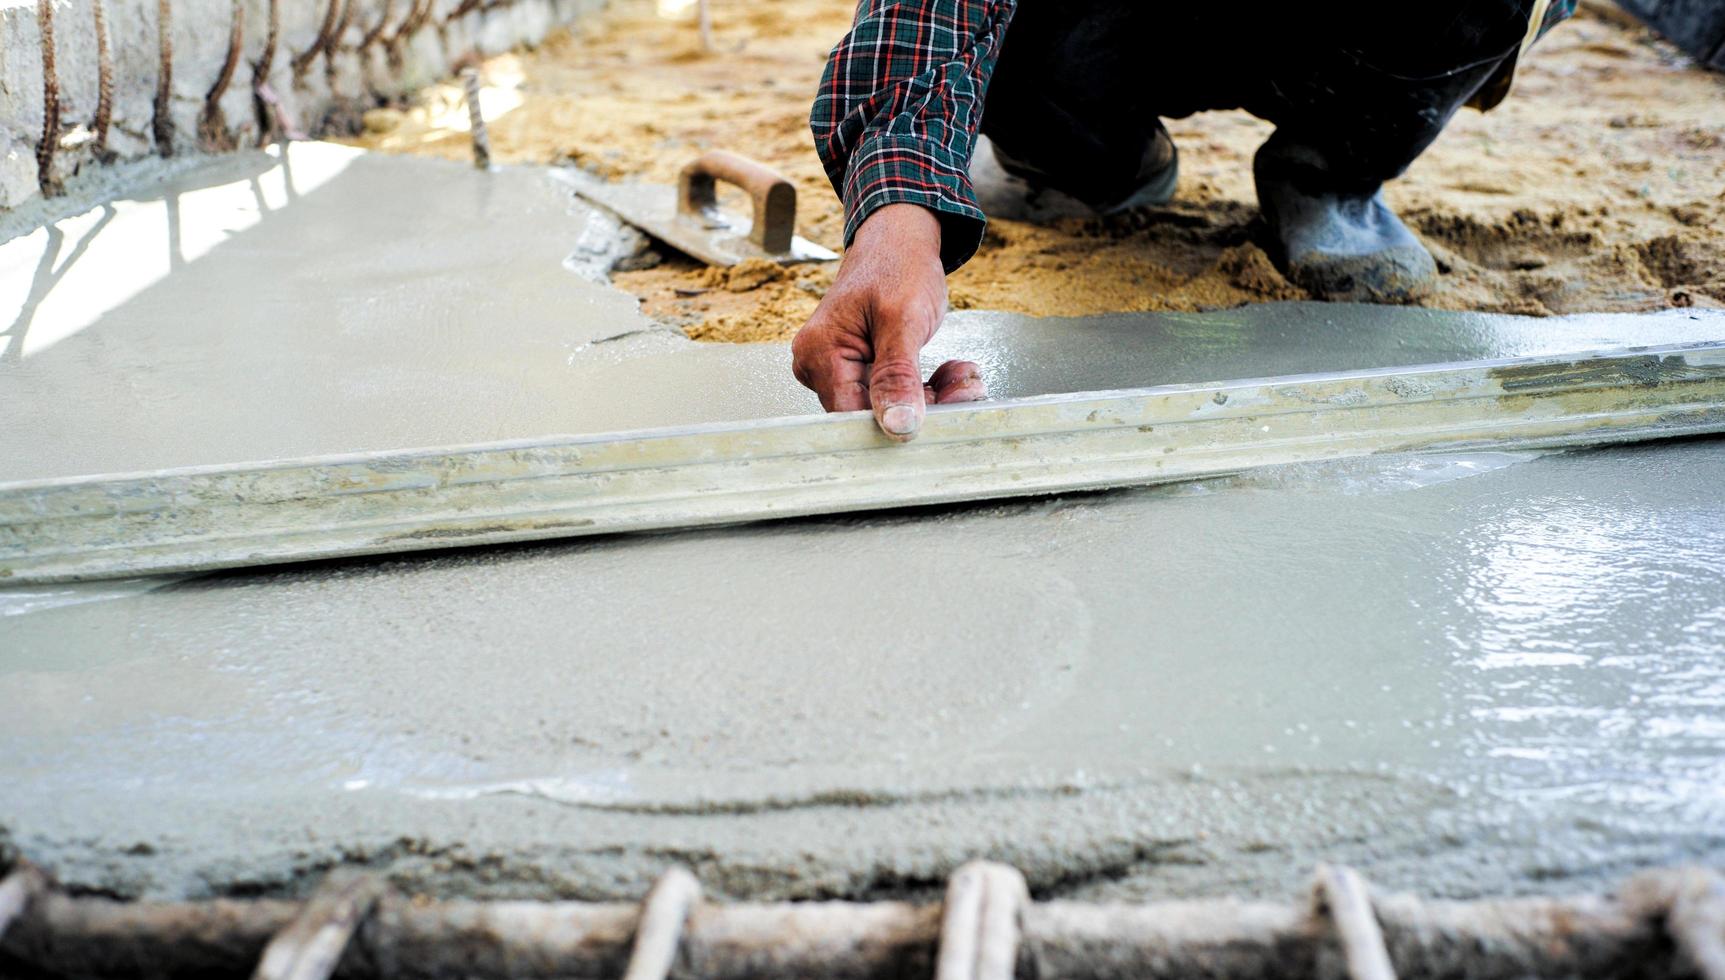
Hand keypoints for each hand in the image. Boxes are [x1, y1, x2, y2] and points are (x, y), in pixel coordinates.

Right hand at [791, 204, 985, 440]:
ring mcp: (834, 369)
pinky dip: (923, 389)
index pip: (852, 414)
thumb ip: (897, 376)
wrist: (898, 241)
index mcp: (819, 353)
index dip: (896, 421)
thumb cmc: (897, 265)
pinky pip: (889, 395)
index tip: (942, 409)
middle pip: (870, 413)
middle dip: (924, 406)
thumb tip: (897, 426)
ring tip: (960, 375)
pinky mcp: (854, 370)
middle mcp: (817, 365)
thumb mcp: (904, 320)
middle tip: (965, 387)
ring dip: (930, 397)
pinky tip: (946, 374)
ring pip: (884, 407)